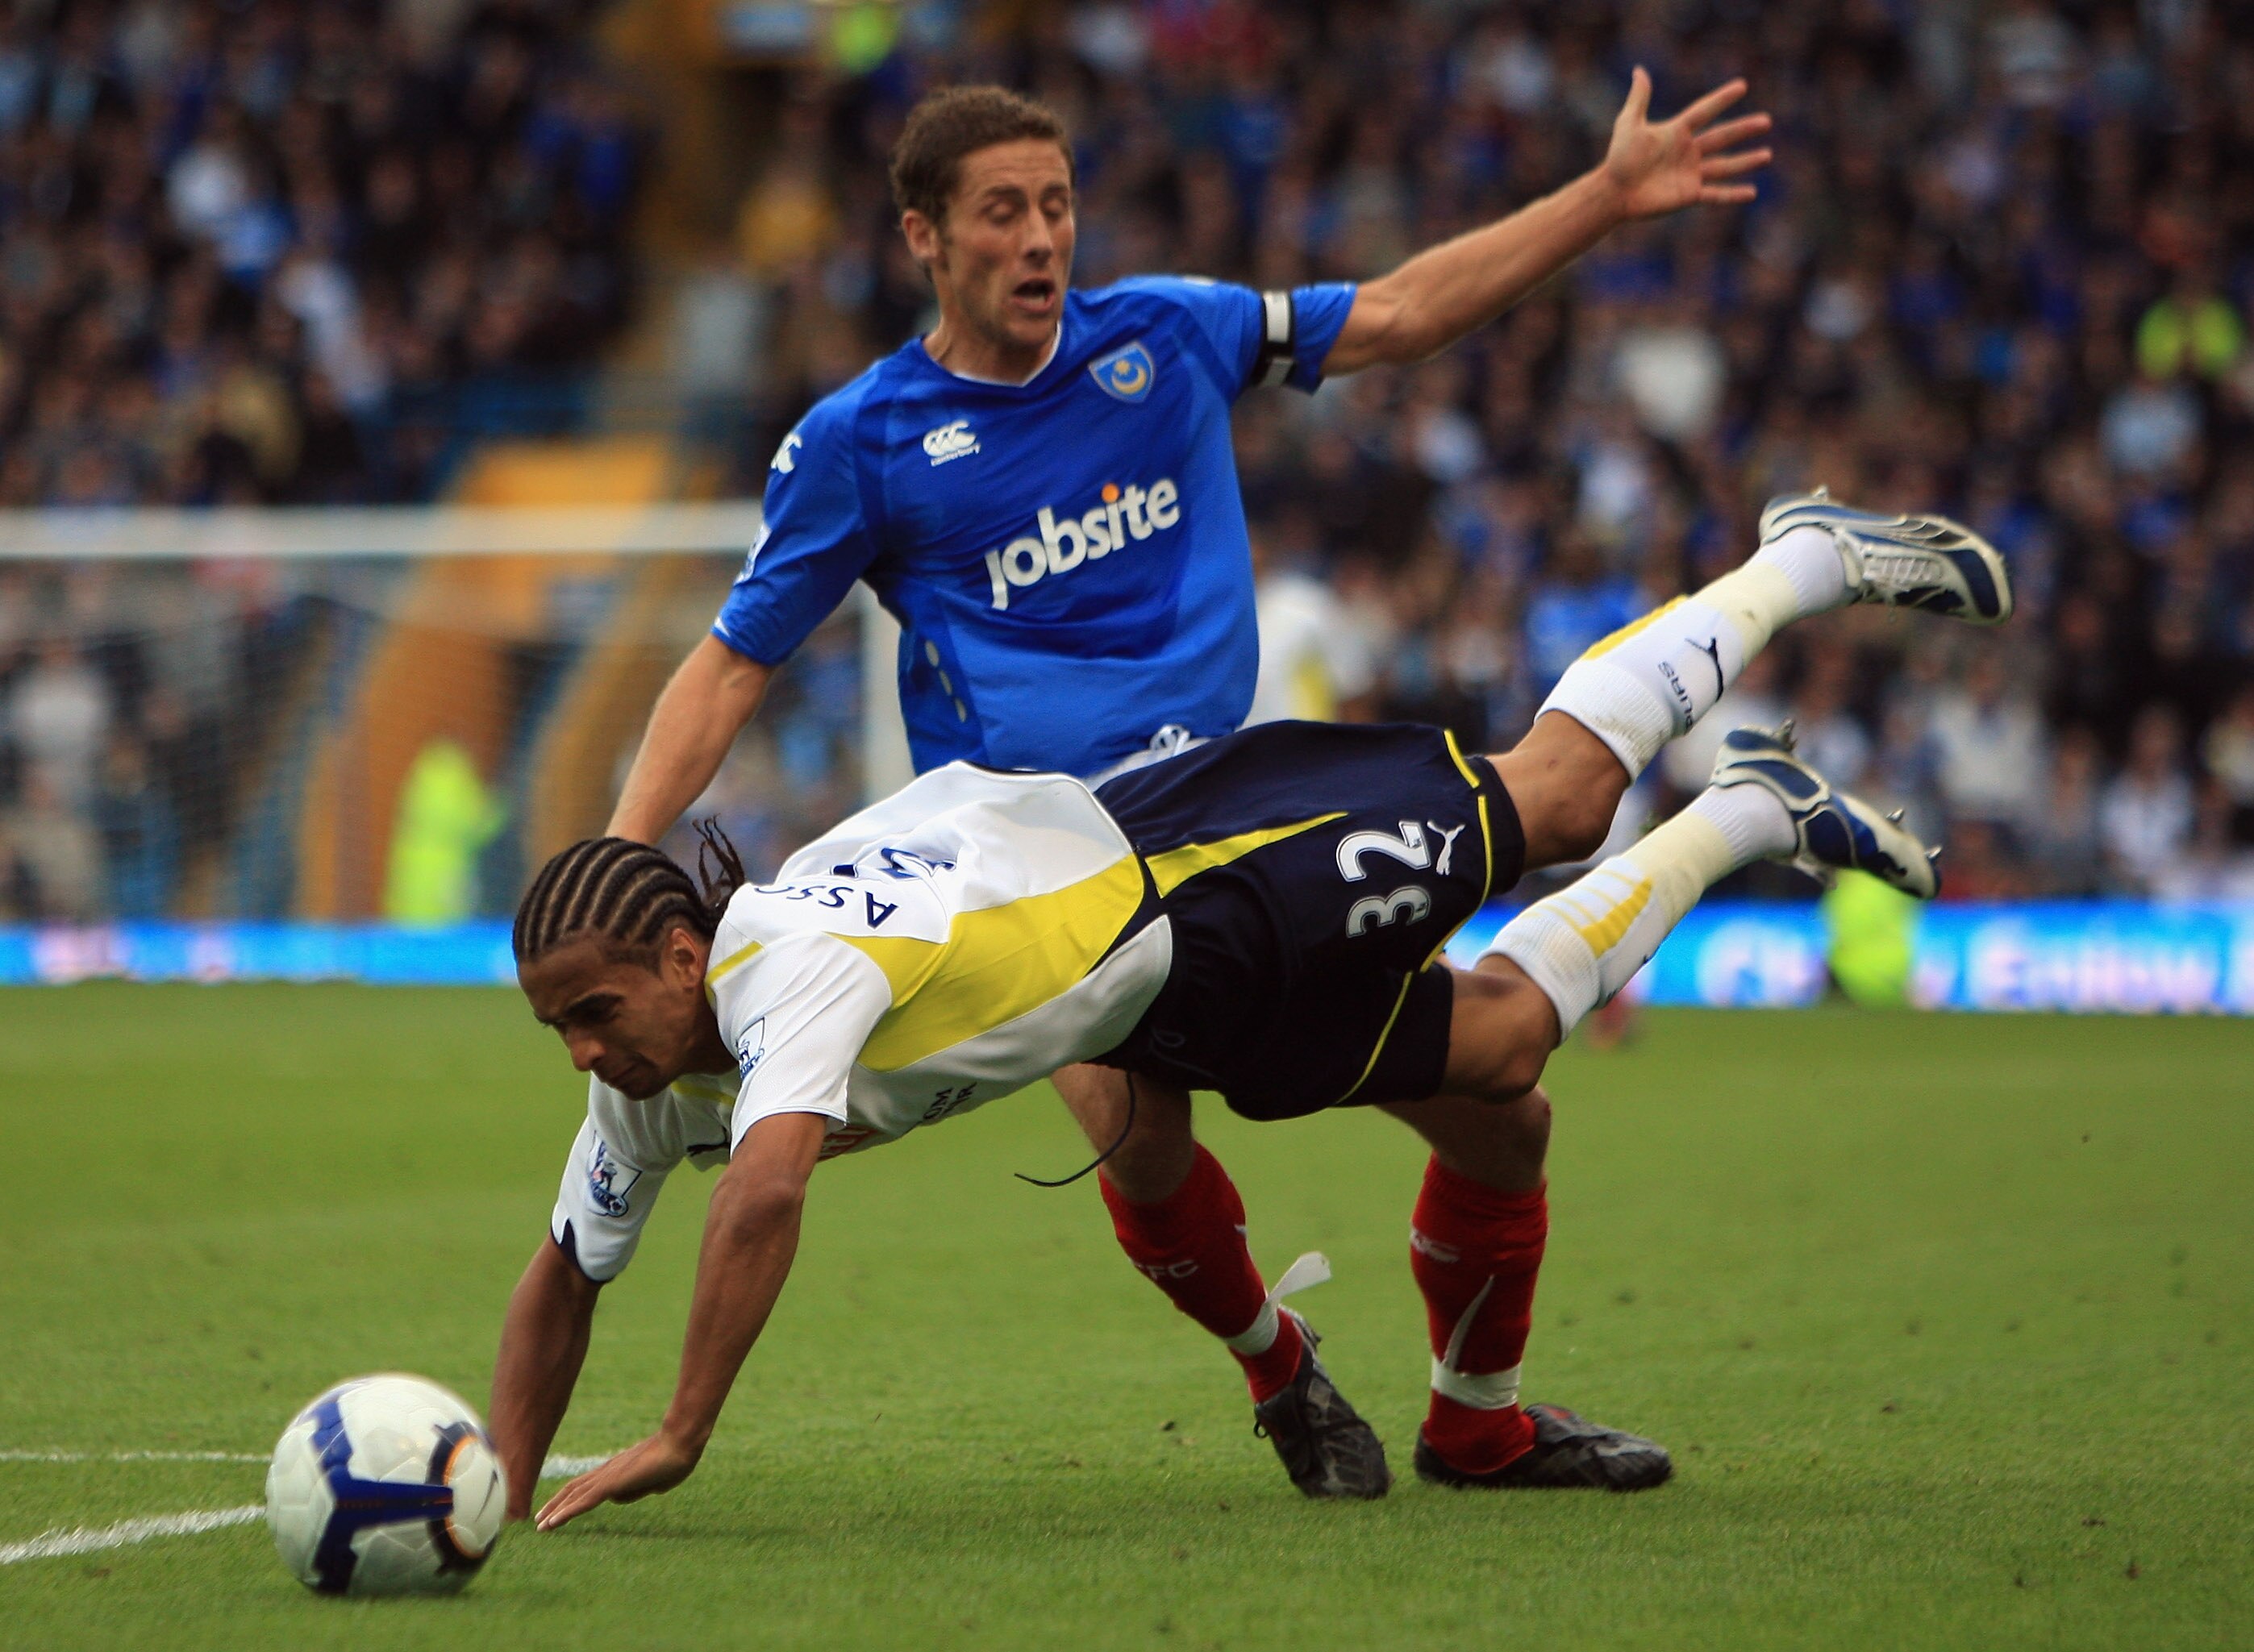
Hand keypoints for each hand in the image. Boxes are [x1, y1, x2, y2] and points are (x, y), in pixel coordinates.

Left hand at [533, 1429, 700, 1531]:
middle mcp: (607, 1471)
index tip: (558, 1509)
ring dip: (555, 1511)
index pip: (587, 1485)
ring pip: (574, 1496)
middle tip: (540, 1519)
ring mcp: (608, 1475)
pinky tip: (552, 1523)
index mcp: (617, 1471)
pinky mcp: (612, 1482)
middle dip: (556, 1504)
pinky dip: (565, 1513)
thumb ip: (634, 1491)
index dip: (571, 1497)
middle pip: (574, 1488)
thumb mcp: (653, 1482)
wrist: (680, 1441)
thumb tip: (616, 1499)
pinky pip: (583, 1501)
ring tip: (540, 1526)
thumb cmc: (675, 1459)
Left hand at [1601, 68, 1771, 220]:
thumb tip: (1639, 70)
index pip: (1704, 112)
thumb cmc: (1619, 158)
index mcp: (1677, 132)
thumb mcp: (1629, 124)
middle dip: (1743, 130)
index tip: (1742, 86)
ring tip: (1767, 155)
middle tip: (1766, 121)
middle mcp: (1688, 152)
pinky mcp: (1689, 195)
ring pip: (1724, 166)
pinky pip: (1716, 194)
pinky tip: (1752, 192)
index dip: (1721, 100)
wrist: (1614, 191)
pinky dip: (1733, 194)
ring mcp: (1690, 174)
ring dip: (1745, 161)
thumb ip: (1639, 98)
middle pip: (1721, 137)